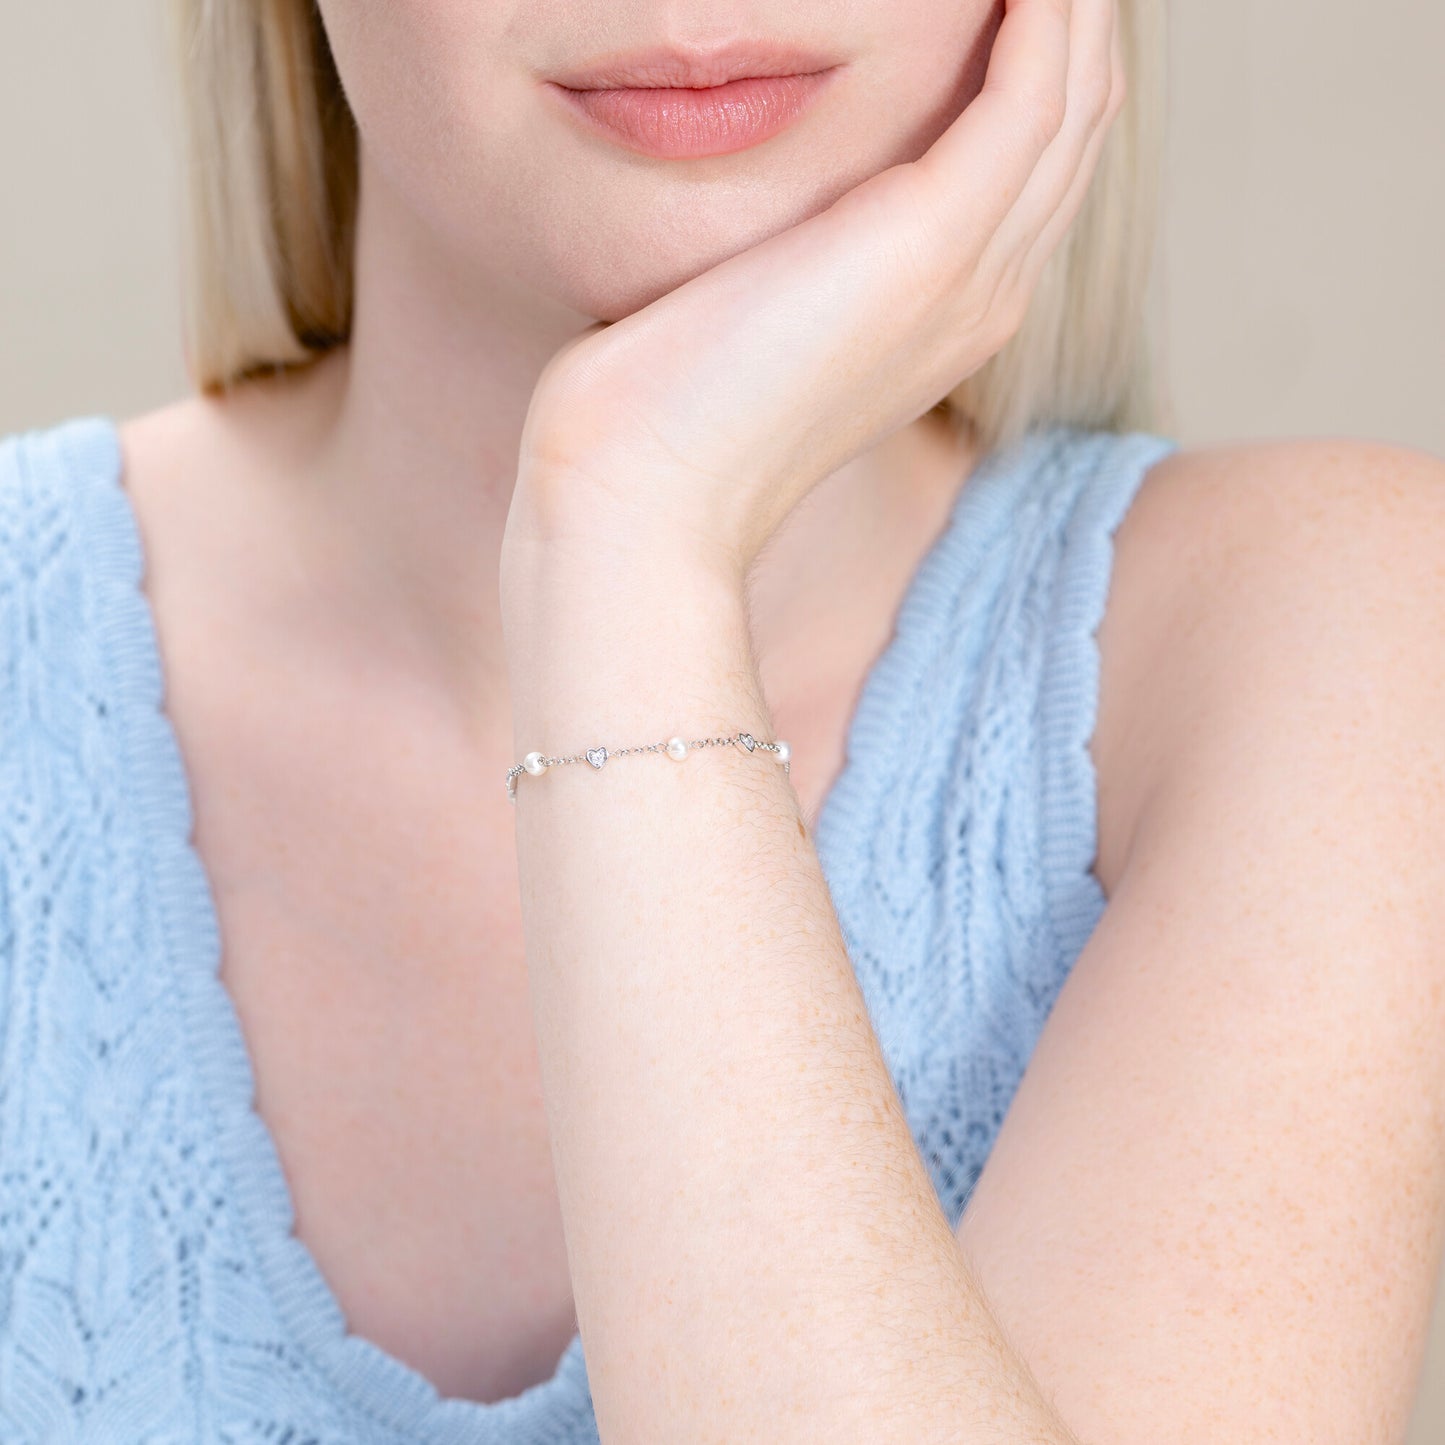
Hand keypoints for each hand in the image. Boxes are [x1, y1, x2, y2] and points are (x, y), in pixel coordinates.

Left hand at [506, 0, 1124, 580]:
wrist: (646, 492)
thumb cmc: (667, 409)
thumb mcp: (754, 311)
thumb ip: (803, 253)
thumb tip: (777, 201)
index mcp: (948, 314)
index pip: (1034, 166)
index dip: (1044, 63)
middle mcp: (985, 296)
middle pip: (1076, 125)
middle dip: (1078, 16)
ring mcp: (972, 275)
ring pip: (1075, 99)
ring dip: (1074, 0)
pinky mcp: (931, 243)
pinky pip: (1032, 92)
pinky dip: (1043, 10)